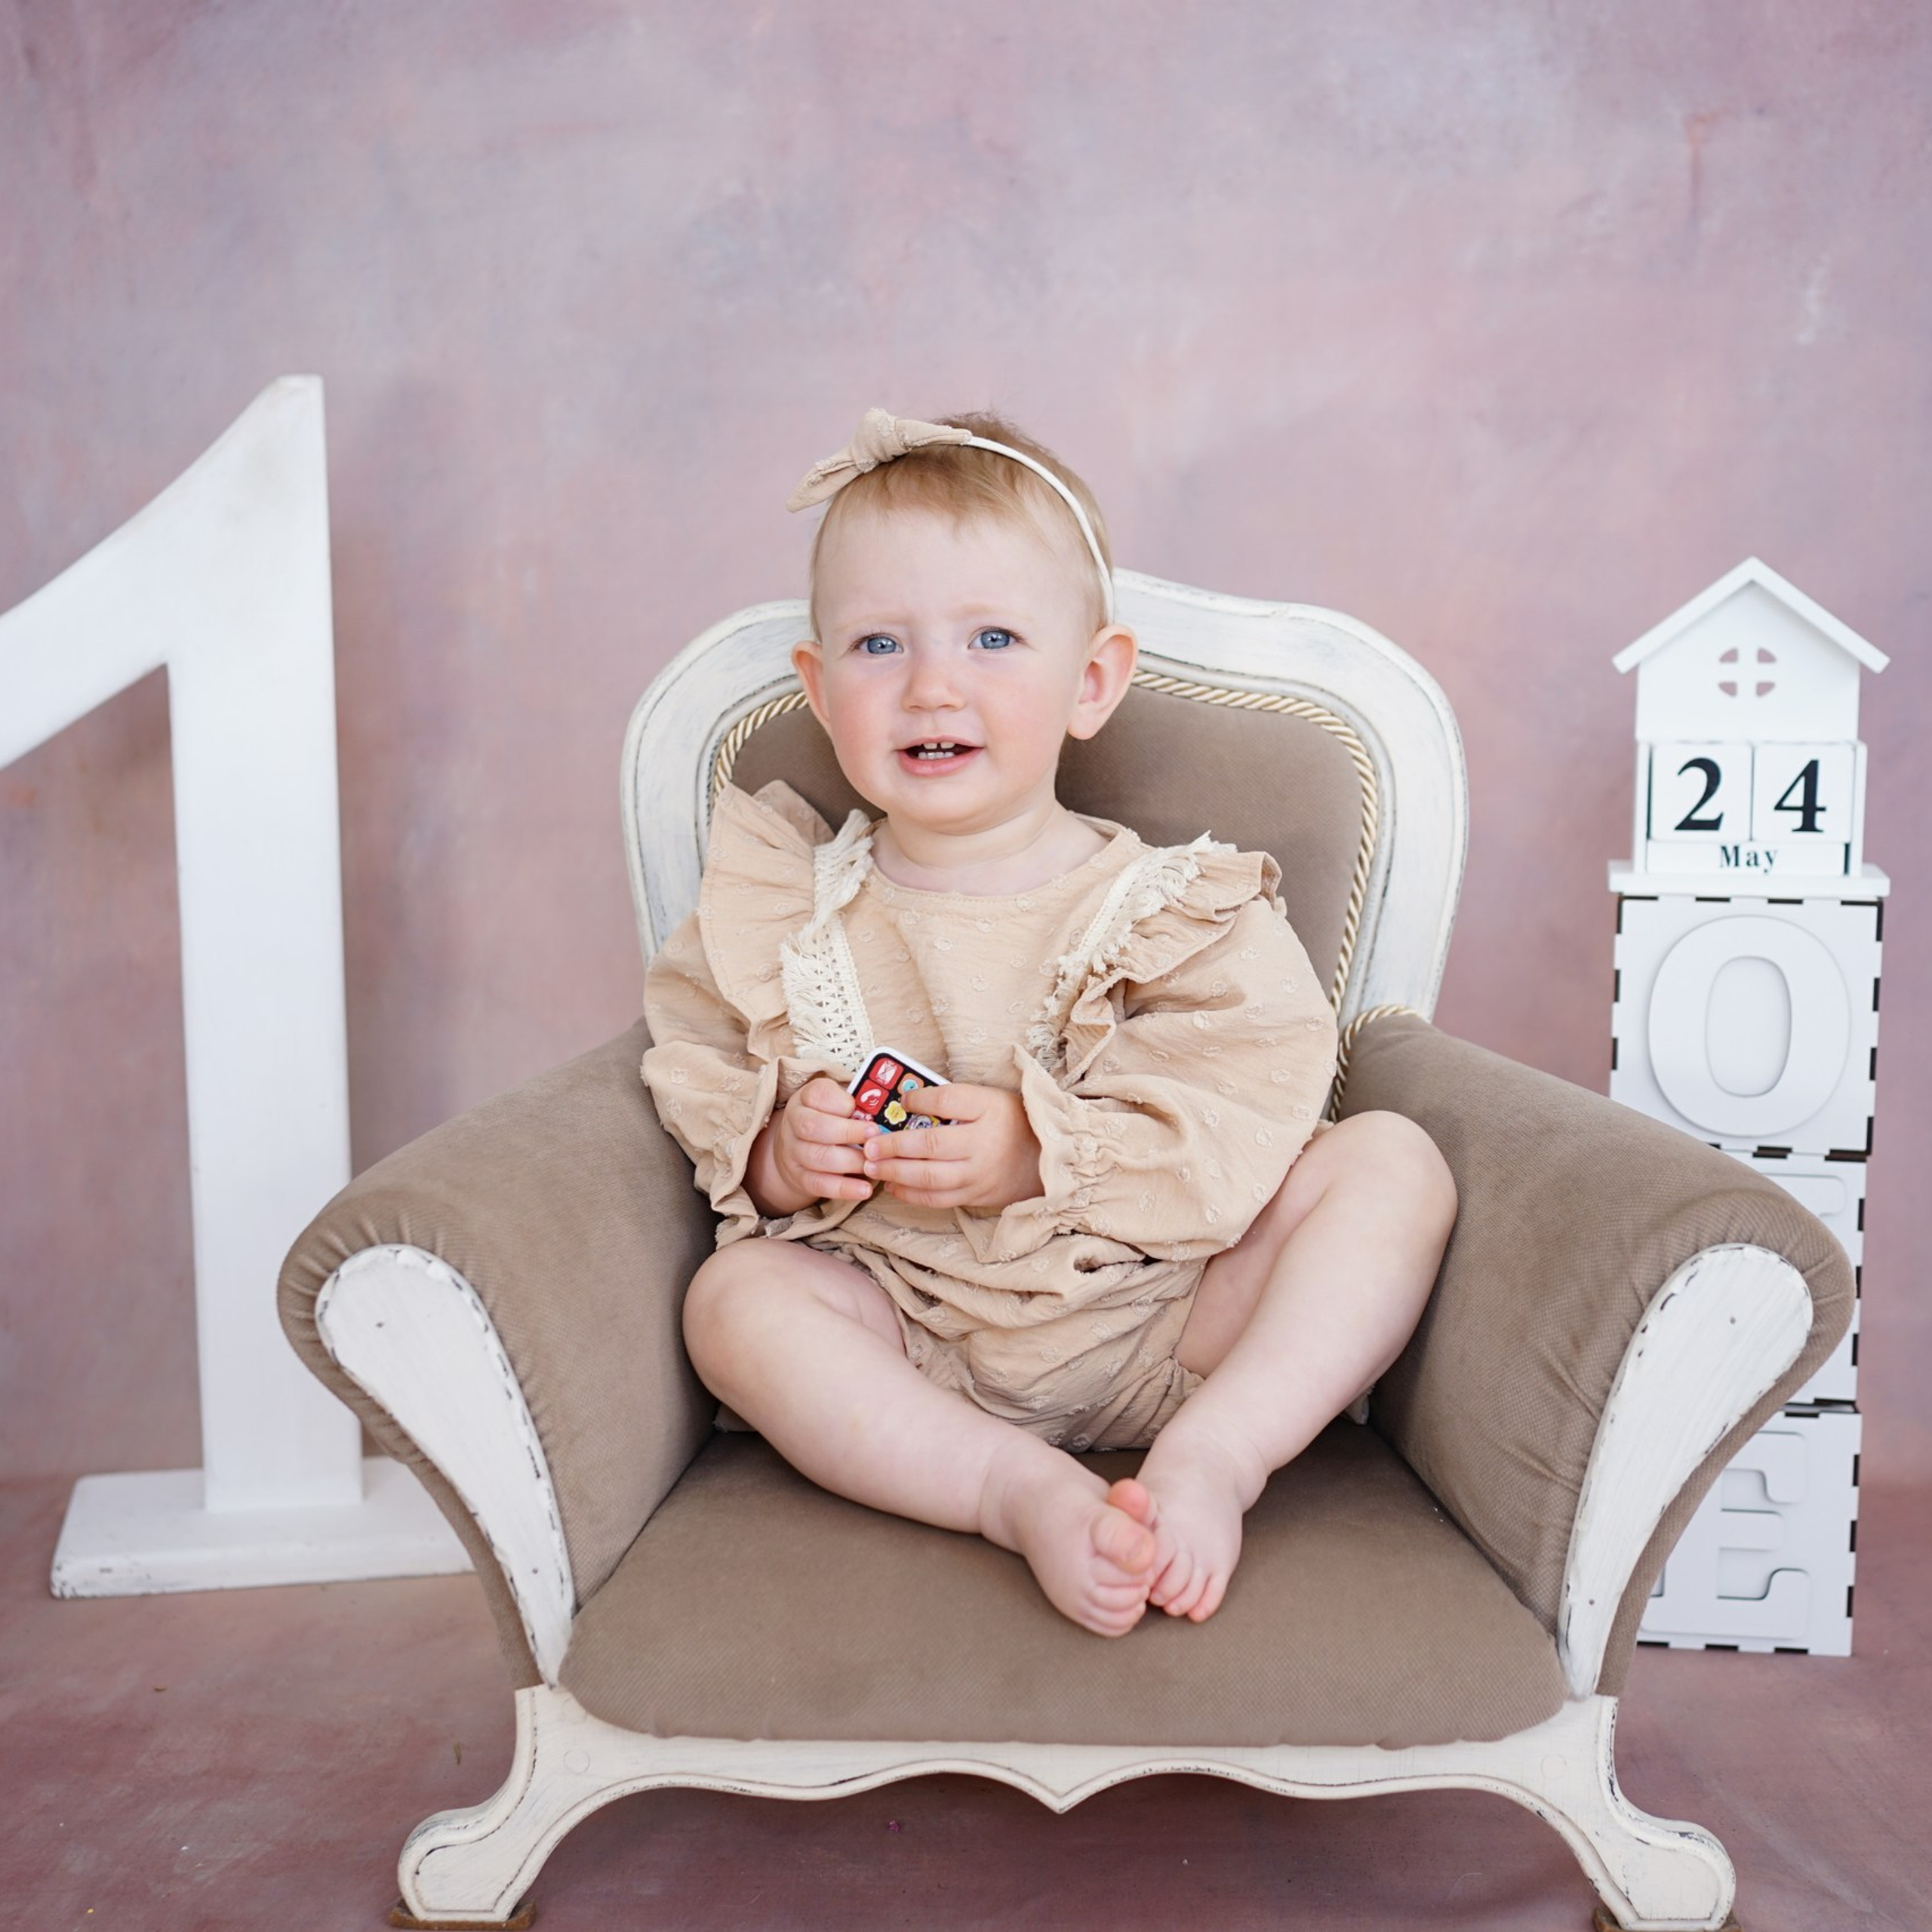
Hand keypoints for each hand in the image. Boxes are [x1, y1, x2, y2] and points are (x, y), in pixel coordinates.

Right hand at [750, 1077, 883, 1213]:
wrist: (798, 1147)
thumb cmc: (829, 1118)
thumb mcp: (837, 1101)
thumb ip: (856, 1102)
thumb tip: (884, 1109)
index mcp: (805, 1098)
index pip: (816, 1095)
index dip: (838, 1102)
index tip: (858, 1108)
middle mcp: (794, 1123)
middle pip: (814, 1127)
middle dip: (847, 1132)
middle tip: (874, 1136)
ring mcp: (793, 1152)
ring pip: (817, 1157)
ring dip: (850, 1162)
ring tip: (874, 1163)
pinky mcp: (799, 1177)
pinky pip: (819, 1184)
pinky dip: (843, 1188)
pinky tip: (864, 1189)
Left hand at [861, 1083, 1042, 1211]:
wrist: (1043, 1160)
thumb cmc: (1009, 1123)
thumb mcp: (989, 1099)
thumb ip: (953, 1099)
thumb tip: (908, 1103)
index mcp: (989, 1110)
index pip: (948, 1099)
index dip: (920, 1099)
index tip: (902, 1100)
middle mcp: (984, 1143)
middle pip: (931, 1144)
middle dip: (893, 1146)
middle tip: (868, 1145)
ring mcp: (979, 1174)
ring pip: (929, 1177)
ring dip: (895, 1172)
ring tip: (871, 1166)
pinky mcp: (975, 1196)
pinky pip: (937, 1199)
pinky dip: (910, 1194)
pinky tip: (893, 1185)